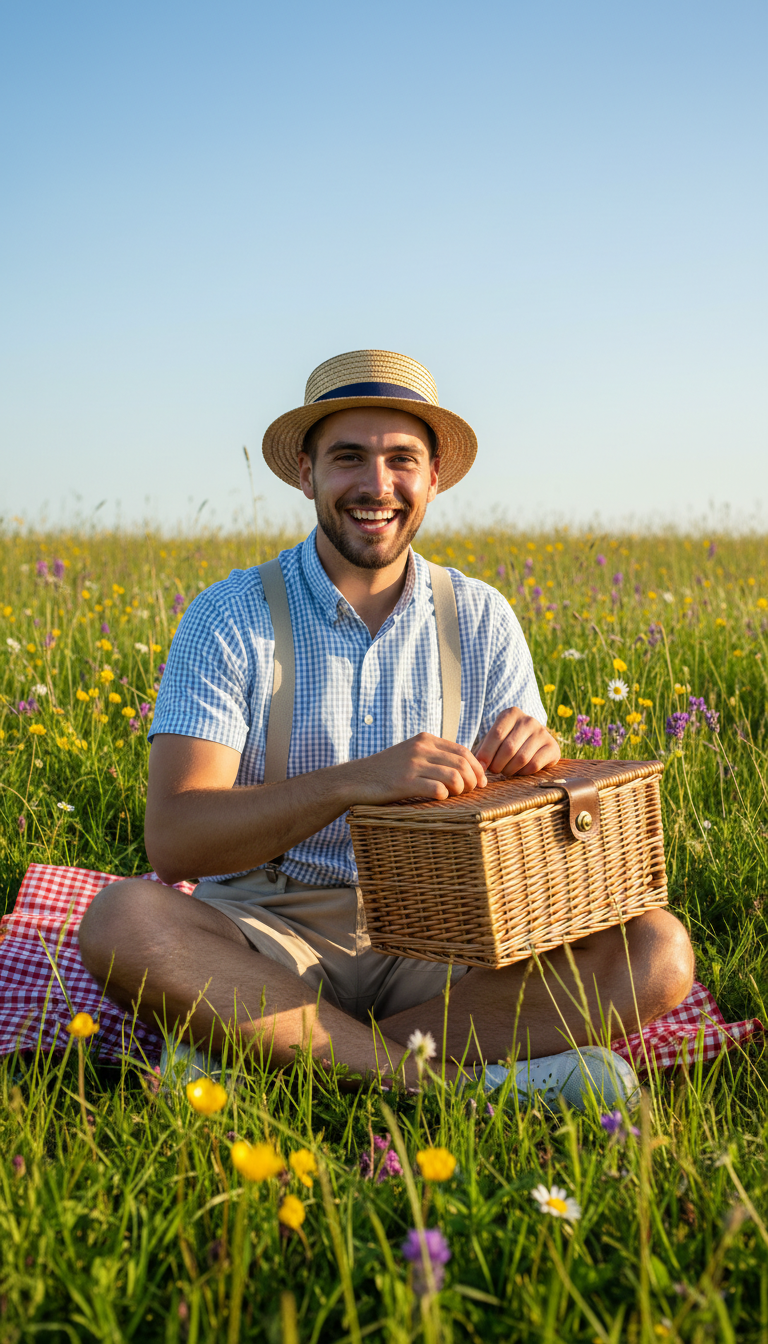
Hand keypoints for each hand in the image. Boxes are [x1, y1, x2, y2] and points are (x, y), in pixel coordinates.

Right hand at [347, 733, 486, 804]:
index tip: (480, 782)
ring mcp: (412, 765)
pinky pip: (438, 790)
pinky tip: (439, 800)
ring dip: (461, 790)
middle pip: (463, 763)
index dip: (477, 768)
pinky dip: (445, 797)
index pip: (463, 751)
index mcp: (425, 739)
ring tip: (455, 797)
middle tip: (471, 792)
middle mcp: (421, 749)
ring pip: (454, 776)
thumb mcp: (411, 754)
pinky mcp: (404, 782)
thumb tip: (466, 768)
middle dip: (473, 781)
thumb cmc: (387, 772)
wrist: (356, 779)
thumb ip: (434, 756)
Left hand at [475, 707, 559, 776]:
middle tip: (494, 771)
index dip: (486, 753)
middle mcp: (529, 720)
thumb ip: (484, 750)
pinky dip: (523, 772)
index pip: (496, 734)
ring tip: (505, 771)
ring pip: (522, 758)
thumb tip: (478, 767)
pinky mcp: (553, 747)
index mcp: (511, 714)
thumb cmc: (507, 741)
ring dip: (509, 770)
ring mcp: (543, 733)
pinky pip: (534, 765)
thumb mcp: (495, 739)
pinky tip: (519, 771)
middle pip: (509, 748)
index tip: (480, 767)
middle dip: (497, 764)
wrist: (534, 742)